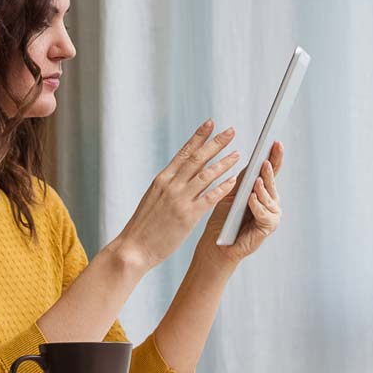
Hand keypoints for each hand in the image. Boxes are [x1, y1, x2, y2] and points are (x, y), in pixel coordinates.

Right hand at [109, 119, 242, 271]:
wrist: (133, 247)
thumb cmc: (143, 227)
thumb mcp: (152, 199)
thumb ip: (167, 187)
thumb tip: (181, 176)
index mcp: (161, 180)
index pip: (183, 153)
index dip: (198, 137)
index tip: (210, 124)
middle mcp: (170, 186)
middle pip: (197, 159)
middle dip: (216, 143)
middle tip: (231, 131)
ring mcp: (179, 200)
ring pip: (206, 175)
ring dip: (224, 163)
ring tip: (238, 154)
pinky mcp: (188, 216)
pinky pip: (210, 198)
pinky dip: (223, 188)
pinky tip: (234, 180)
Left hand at [195, 140, 284, 268]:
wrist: (217, 244)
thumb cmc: (223, 219)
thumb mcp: (231, 194)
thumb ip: (242, 180)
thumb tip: (250, 159)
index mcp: (260, 190)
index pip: (269, 170)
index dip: (273, 156)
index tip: (274, 141)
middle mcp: (270, 201)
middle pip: (271, 181)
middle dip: (270, 169)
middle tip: (266, 159)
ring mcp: (271, 214)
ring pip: (269, 197)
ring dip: (263, 188)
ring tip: (258, 179)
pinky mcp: (267, 228)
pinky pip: (264, 214)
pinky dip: (258, 206)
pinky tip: (252, 198)